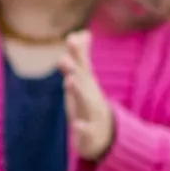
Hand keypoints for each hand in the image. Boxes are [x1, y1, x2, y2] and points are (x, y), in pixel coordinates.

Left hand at [60, 31, 116, 161]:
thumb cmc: (89, 104)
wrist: (105, 136)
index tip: (72, 37)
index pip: (82, 65)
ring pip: (85, 102)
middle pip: (83, 81)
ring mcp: (91, 114)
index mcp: (87, 85)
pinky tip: (76, 125)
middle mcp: (90, 96)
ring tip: (69, 81)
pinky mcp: (89, 133)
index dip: (77, 52)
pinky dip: (82, 127)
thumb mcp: (83, 81)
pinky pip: (86, 130)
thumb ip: (80, 58)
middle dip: (74, 69)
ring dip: (77, 91)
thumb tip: (78, 34)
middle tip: (64, 57)